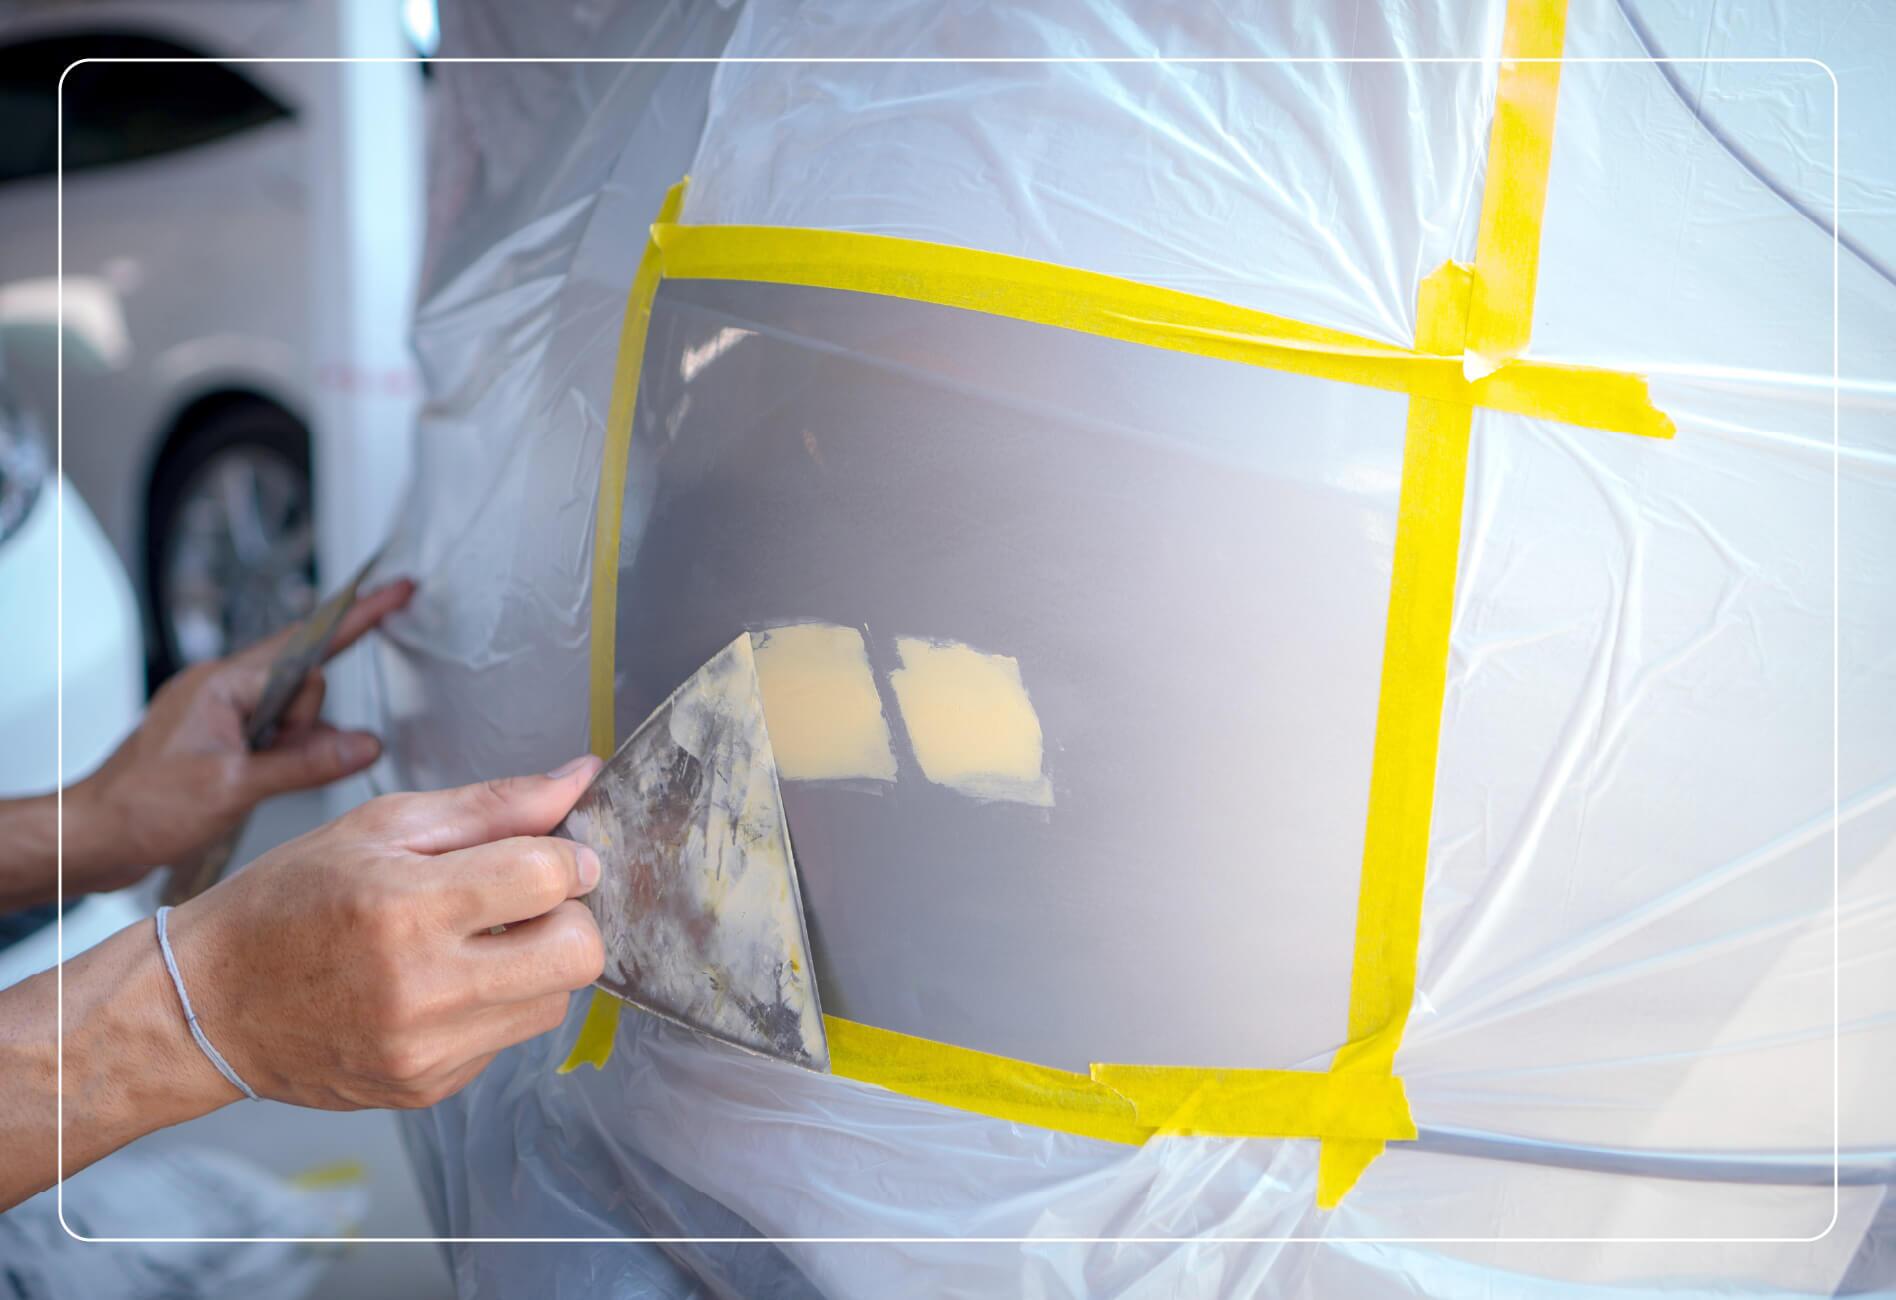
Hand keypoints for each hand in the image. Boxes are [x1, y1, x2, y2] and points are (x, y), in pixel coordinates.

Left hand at [66, 579, 414, 890]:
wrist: (91, 835)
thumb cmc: (141, 807)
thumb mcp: (236, 787)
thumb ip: (307, 764)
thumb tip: (364, 745)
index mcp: (223, 685)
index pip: (306, 648)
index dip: (356, 619)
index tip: (395, 592)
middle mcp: (220, 689)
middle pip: (302, 681)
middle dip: (310, 722)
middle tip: (281, 762)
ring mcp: (217, 713)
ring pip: (289, 713)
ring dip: (294, 746)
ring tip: (255, 782)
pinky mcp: (216, 738)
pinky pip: (271, 733)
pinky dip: (281, 755)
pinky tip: (264, 780)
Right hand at [159, 757, 606, 1109]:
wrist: (207, 1005)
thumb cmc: (286, 902)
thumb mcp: (381, 827)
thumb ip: (492, 805)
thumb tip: (580, 778)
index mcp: (408, 907)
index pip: (550, 878)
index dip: (568, 857)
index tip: (552, 855)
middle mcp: (424, 988)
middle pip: (579, 954)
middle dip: (569, 917)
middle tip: (525, 903)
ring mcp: (427, 1049)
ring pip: (555, 1002)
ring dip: (536, 964)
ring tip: (474, 942)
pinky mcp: (428, 1087)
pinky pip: (509, 1039)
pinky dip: (495, 1004)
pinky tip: (442, 984)